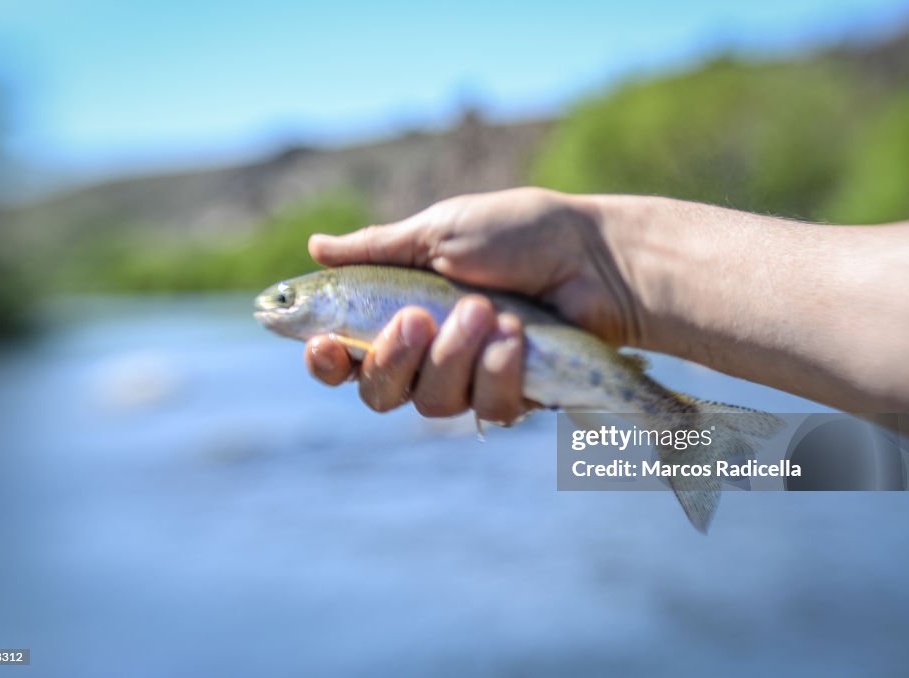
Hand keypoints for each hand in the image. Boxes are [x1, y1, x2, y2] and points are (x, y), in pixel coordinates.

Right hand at [303, 187, 635, 419]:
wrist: (594, 257)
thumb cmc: (519, 233)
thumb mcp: (439, 231)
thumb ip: (376, 249)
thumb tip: (315, 247)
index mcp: (402, 312)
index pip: (346, 356)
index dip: (326, 362)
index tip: (323, 346)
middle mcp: (430, 355)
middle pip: (379, 393)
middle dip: (395, 358)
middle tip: (421, 318)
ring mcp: (471, 380)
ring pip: (432, 403)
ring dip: (457, 355)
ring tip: (490, 311)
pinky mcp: (513, 396)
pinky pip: (485, 408)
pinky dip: (499, 369)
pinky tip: (519, 336)